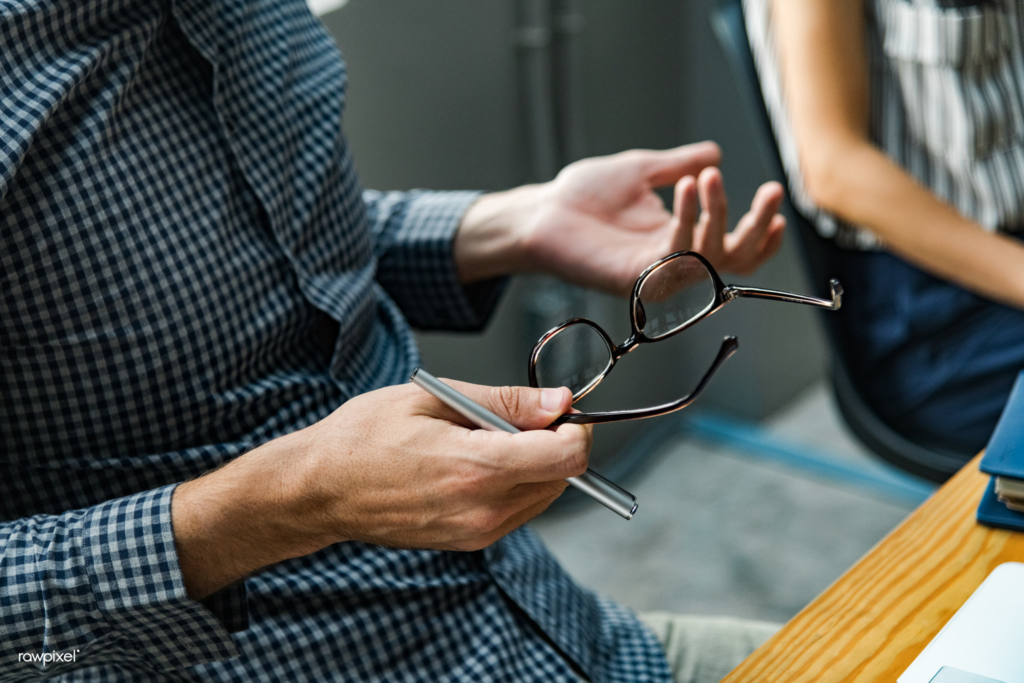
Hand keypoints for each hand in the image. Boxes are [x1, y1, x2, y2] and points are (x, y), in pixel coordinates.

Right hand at [172, 381, 589, 598]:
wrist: (319, 489)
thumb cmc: (364, 436)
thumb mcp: (434, 398)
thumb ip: (506, 402)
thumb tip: (559, 401)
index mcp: (478, 468)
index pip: (567, 458)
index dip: (575, 429)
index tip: (559, 410)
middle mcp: (484, 509)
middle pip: (562, 478)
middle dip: (554, 444)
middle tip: (515, 417)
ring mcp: (477, 532)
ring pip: (542, 496)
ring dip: (534, 465)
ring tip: (483, 439)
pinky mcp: (468, 542)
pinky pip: (516, 510)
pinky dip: (512, 483)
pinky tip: (472, 463)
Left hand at [455, 142, 785, 295]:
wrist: (543, 210)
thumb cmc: (583, 195)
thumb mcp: (642, 170)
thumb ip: (679, 165)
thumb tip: (714, 153)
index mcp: (678, 239)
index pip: (732, 248)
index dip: (761, 233)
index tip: (777, 204)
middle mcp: (672, 262)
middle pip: (733, 259)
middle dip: (758, 227)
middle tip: (771, 192)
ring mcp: (654, 274)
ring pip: (709, 256)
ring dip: (718, 213)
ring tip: (708, 176)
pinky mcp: (635, 279)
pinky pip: (676, 254)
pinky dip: (688, 219)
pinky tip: (689, 185)